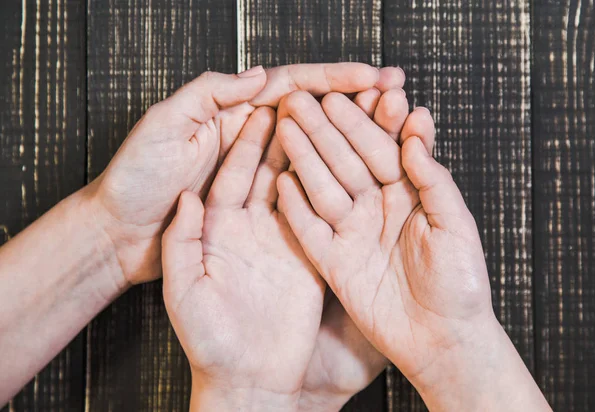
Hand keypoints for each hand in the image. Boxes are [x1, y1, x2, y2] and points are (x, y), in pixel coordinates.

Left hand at [87, 63, 380, 286]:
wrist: (121, 241)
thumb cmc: (134, 182)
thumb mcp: (164, 126)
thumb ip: (210, 95)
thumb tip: (261, 76)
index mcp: (230, 117)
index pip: (289, 89)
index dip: (331, 80)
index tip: (370, 75)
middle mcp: (250, 146)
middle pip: (312, 118)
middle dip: (356, 103)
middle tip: (397, 92)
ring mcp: (262, 182)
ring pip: (316, 155)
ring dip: (355, 140)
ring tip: (395, 127)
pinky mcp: (267, 216)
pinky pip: (306, 197)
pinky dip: (337, 185)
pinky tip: (366, 178)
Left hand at [162, 107, 324, 410]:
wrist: (242, 382)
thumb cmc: (203, 339)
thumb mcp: (179, 286)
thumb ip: (182, 239)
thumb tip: (189, 195)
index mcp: (216, 222)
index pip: (235, 164)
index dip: (252, 131)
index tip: (274, 99)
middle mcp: (250, 225)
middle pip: (272, 165)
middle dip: (292, 131)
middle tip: (315, 98)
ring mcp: (281, 240)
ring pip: (301, 184)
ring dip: (319, 152)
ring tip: (342, 118)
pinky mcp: (309, 259)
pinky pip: (322, 218)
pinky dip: (334, 190)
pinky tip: (354, 162)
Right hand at [277, 92, 549, 410]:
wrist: (443, 340)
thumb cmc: (461, 283)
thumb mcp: (457, 227)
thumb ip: (435, 180)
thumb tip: (418, 129)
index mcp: (408, 193)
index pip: (381, 149)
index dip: (362, 123)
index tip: (342, 95)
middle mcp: (376, 207)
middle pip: (345, 162)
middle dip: (324, 130)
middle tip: (299, 100)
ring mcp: (352, 233)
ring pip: (323, 189)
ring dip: (304, 159)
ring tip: (283, 128)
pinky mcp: (333, 261)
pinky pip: (309, 230)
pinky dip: (294, 208)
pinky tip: (279, 181)